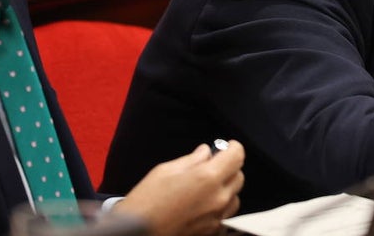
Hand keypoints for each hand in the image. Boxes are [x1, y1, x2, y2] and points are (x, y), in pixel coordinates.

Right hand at [116, 140, 244, 235]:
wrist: (134, 233)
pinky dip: (219, 209)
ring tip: (204, 189)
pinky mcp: (212, 232)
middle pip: (238, 176)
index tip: (227, 147)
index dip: (233, 148)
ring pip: (234, 197)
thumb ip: (192, 159)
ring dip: (225, 189)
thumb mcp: (165, 170)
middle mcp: (217, 199)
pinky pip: (225, 216)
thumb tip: (205, 152)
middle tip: (211, 166)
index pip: (237, 156)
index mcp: (207, 178)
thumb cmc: (145, 203)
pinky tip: (201, 206)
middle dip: (228, 168)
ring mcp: (216, 218)